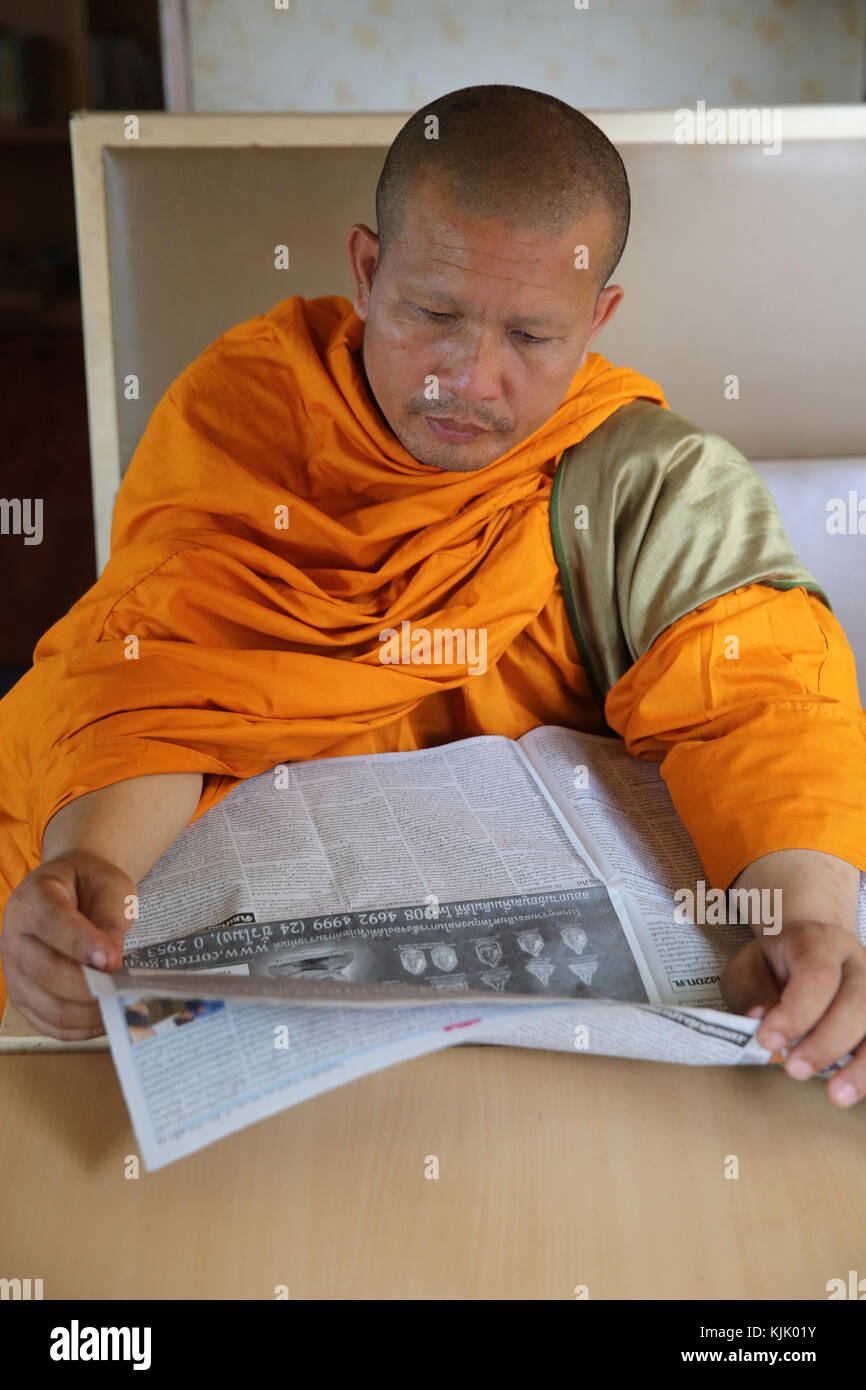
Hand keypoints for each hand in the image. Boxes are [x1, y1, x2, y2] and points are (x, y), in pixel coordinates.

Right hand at [0, 849, 133, 1040]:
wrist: (72, 890)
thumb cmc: (91, 886)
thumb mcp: (110, 888)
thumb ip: (110, 921)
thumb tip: (109, 964)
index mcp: (32, 900)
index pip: (53, 925)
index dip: (82, 945)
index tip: (112, 961)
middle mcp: (13, 938)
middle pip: (47, 972)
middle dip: (90, 987)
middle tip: (126, 991)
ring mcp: (14, 972)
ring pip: (49, 1006)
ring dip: (89, 1013)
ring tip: (121, 1006)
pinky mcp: (25, 998)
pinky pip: (50, 1024)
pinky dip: (80, 1028)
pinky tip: (105, 1018)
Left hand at [720, 919, 865, 1106]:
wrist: (811, 950)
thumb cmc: (775, 965)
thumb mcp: (749, 967)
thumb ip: (751, 991)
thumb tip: (760, 1020)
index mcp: (819, 941)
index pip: (817, 975)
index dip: (796, 1012)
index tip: (767, 1040)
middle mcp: (857, 961)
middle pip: (857, 1001)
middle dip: (827, 1042)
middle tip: (794, 1069)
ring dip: (861, 1066)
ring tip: (837, 1095)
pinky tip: (853, 1090)